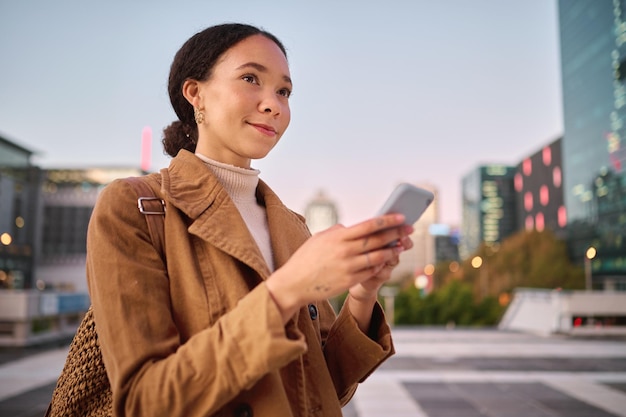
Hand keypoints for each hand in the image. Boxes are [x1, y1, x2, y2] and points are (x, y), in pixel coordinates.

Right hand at [266, 214, 412, 321]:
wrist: (294, 284)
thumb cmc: (306, 259)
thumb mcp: (319, 239)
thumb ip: (337, 232)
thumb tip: (351, 227)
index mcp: (338, 237)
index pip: (369, 226)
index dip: (387, 221)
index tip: (401, 217)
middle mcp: (345, 251)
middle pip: (377, 240)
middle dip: (396, 233)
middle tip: (410, 229)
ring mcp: (348, 267)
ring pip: (378, 257)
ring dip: (393, 250)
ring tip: (402, 245)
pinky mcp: (349, 281)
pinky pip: (371, 271)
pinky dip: (381, 265)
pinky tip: (387, 260)